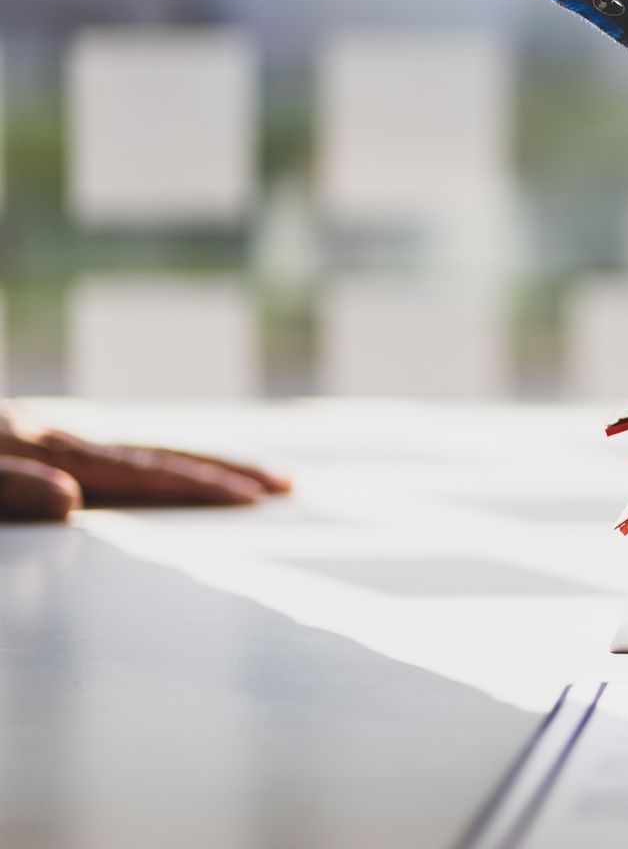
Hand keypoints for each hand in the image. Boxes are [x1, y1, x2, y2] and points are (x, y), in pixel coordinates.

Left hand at [0, 404, 291, 521]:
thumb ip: (8, 486)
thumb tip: (70, 500)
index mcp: (43, 449)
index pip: (140, 470)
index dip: (199, 483)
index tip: (253, 496)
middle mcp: (56, 440)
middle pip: (159, 453)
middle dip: (227, 468)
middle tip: (287, 482)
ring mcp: (46, 440)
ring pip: (141, 452)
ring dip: (198, 465)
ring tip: (249, 479)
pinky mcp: (32, 446)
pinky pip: (112, 458)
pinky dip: (154, 466)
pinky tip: (163, 475)